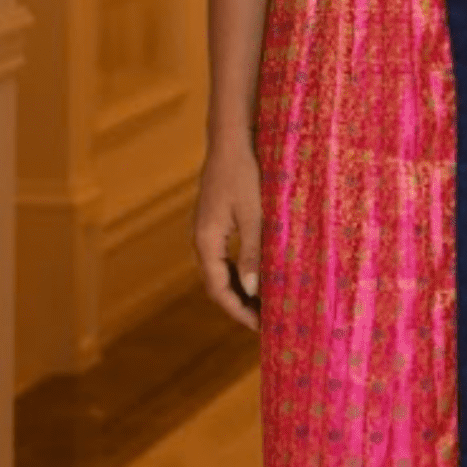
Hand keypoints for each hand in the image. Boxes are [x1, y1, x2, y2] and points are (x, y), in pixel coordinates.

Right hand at [192, 133, 262, 332]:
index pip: (217, 288)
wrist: (231, 140)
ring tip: (264, 303)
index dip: (238, 310)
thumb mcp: (254, 215)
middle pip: (216, 283)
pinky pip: (223, 256)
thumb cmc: (244, 174)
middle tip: (265, 321)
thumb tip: (251, 289)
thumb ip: (252, 252)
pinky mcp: (215, 220)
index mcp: (206, 241)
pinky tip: (257, 274)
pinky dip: (238, 270)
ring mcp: (206, 229)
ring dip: (239, 288)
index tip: (259, 327)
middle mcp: (201, 238)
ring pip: (219, 270)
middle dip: (239, 304)